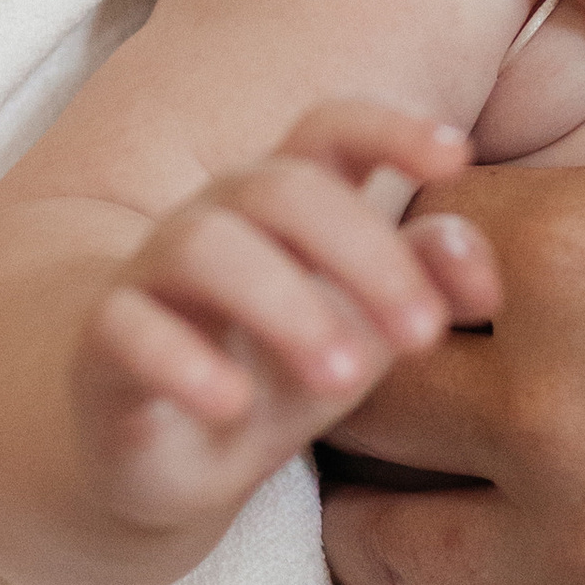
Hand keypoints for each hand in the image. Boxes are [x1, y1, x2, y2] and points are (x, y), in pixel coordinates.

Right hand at [76, 100, 499, 535]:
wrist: (145, 455)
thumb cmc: (273, 373)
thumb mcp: (361, 338)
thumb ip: (423, 290)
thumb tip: (482, 269)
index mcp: (287, 201)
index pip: (332, 130)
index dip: (391, 129)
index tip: (458, 158)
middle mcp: (216, 218)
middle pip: (284, 188)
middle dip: (363, 255)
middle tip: (424, 333)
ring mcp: (149, 275)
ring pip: (204, 245)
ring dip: (284, 304)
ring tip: (345, 377)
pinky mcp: (101, 346)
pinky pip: (126, 328)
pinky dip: (180, 360)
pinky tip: (232, 404)